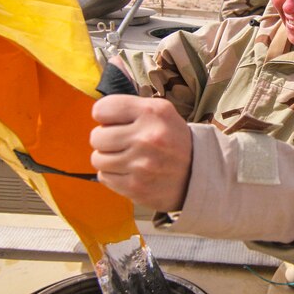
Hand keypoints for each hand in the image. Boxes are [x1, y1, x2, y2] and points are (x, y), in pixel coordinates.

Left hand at [90, 95, 191, 211]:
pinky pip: (104, 177)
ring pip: (97, 158)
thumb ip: (129, 106)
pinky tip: (129, 172)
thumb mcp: (160, 111)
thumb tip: (96, 113)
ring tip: (126, 158)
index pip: (101, 110)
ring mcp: (141, 165)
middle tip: (122, 142)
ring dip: (108, 158)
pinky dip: (113, 175)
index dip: (105, 116)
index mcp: (152, 112)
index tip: (116, 122)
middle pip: (96, 136)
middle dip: (105, 139)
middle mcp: (147, 137)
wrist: (196, 174)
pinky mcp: (136, 187)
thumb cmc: (171, 139)